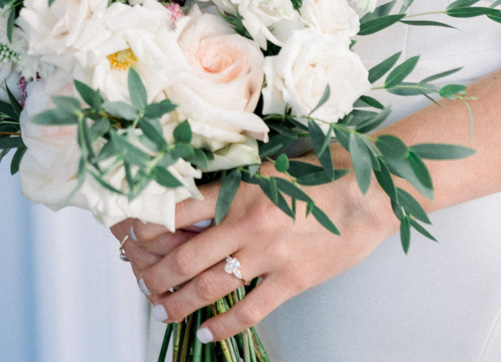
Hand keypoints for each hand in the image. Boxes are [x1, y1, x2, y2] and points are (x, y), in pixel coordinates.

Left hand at [111, 170, 394, 341]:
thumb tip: (197, 204)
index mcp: (242, 189)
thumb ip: (236, 186)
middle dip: (156, 275)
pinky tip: (207, 332)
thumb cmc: (323, 172)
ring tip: (163, 311)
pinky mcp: (291, 280)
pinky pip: (248, 310)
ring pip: (209, 287)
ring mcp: (269, 255)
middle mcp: (248, 223)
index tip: (130, 235)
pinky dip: (222, 325)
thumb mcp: (272, 168)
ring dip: (179, 303)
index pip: (178, 210)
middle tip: (143, 284)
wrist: (371, 192)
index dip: (147, 226)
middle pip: (185, 257)